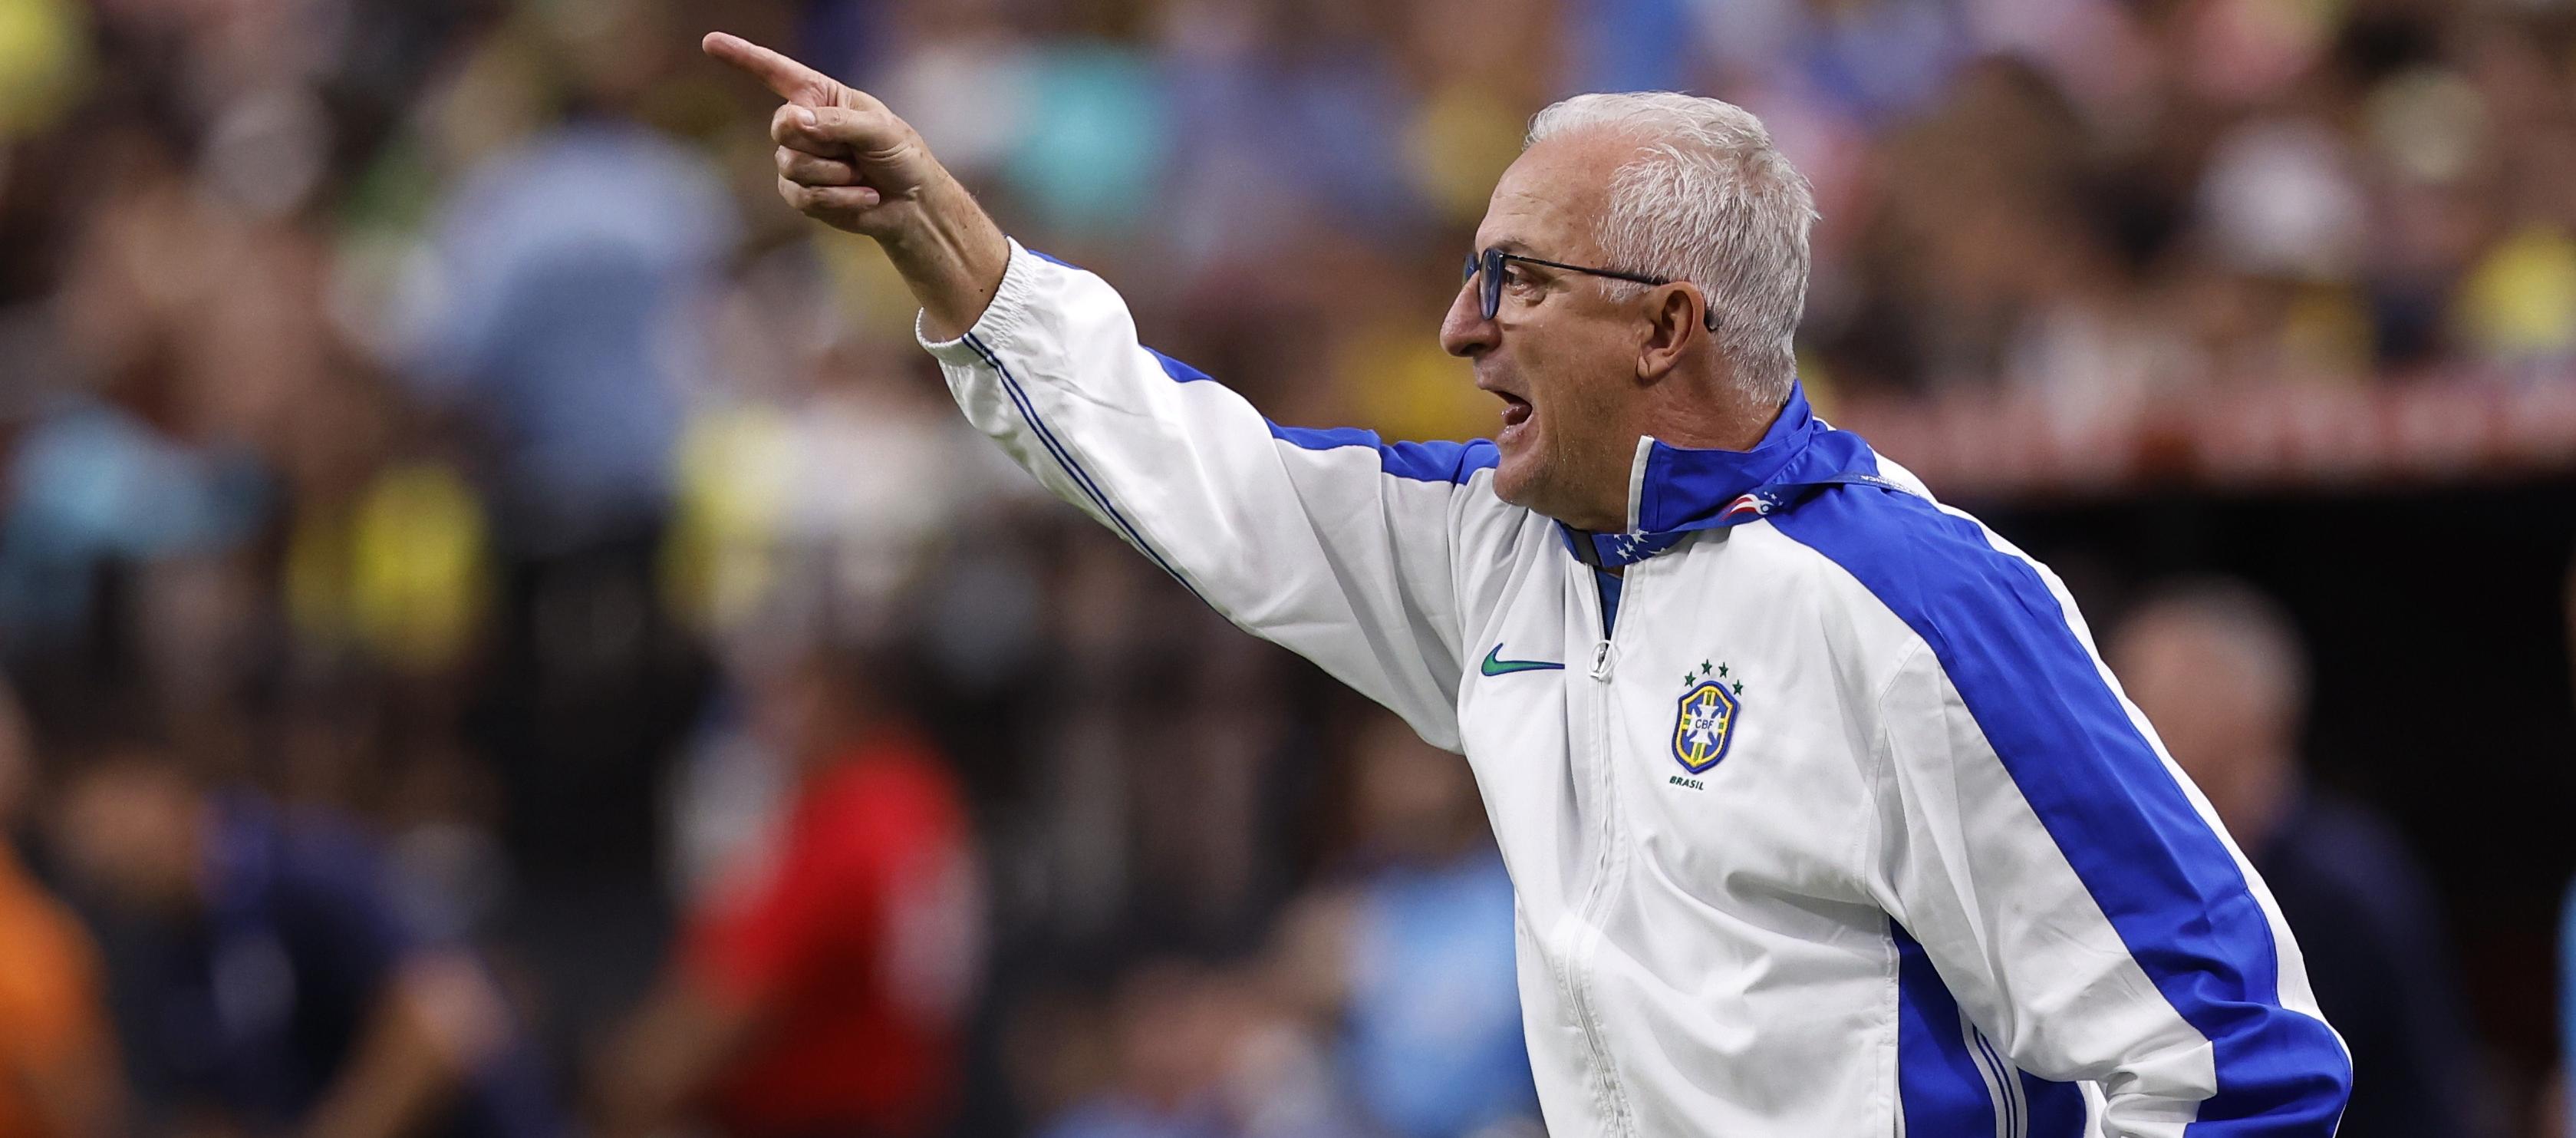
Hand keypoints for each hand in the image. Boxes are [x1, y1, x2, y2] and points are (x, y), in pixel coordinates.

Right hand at [701, 31, 1009, 336]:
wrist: (912, 203)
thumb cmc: (901, 156)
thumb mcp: (879, 129)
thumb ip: (838, 122)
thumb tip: (795, 122)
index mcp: (820, 96)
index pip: (774, 72)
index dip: (742, 56)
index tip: (711, 42)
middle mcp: (802, 124)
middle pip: (782, 128)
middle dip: (821, 144)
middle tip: (855, 153)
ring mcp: (797, 160)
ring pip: (792, 165)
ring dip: (836, 176)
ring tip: (862, 176)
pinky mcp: (799, 193)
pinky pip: (803, 195)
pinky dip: (839, 198)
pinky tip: (863, 196)